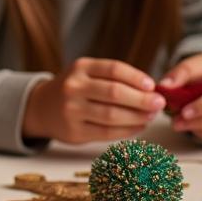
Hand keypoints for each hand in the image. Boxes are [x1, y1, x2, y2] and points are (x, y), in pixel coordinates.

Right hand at [22, 57, 163, 143]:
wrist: (42, 107)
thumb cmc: (75, 89)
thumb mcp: (87, 74)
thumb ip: (114, 78)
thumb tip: (151, 91)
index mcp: (80, 68)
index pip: (114, 69)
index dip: (137, 78)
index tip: (153, 86)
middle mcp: (73, 87)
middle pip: (115, 93)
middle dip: (142, 100)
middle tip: (159, 103)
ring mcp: (72, 110)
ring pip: (113, 115)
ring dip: (138, 117)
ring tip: (150, 116)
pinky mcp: (75, 131)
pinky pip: (108, 132)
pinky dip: (128, 130)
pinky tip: (138, 126)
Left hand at [161, 53, 201, 142]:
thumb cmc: (196, 83)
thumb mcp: (184, 75)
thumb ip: (175, 79)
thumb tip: (164, 86)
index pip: (197, 67)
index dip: (180, 76)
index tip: (165, 86)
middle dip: (199, 108)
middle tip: (181, 115)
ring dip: (201, 124)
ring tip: (180, 125)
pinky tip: (195, 129)